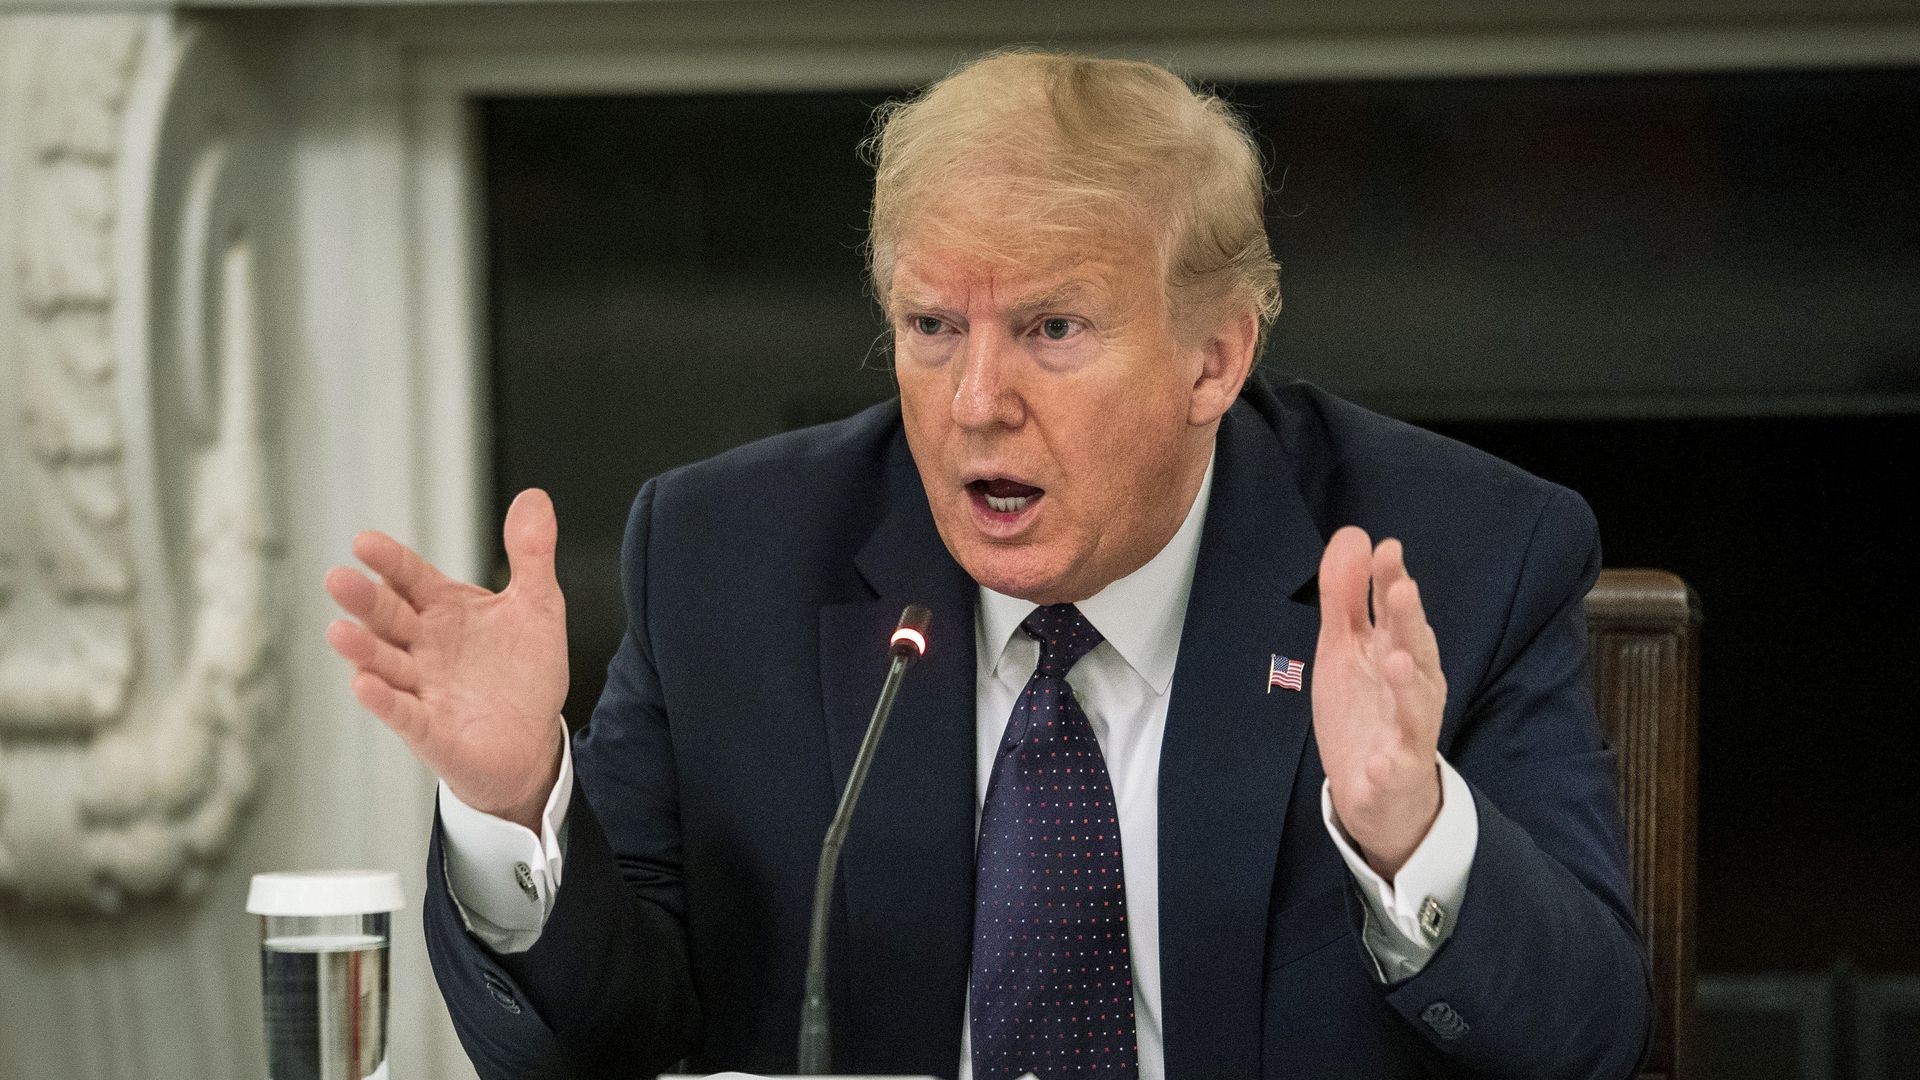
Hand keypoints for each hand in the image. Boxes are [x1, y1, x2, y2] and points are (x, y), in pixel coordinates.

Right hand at [324, 489, 568, 830]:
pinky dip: (385, 700)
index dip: (390, 562)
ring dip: (362, 649)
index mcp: (444, 609)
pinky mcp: (429, 730)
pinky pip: (403, 713)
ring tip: (339, 631)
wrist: (532, 740)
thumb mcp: (537, 606)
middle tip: (338, 579)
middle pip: (388, 617)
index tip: (365, 542)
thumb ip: (531, 555)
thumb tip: (535, 496)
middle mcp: (424, 645)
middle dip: (364, 600)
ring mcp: (422, 688)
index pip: (410, 578)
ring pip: (385, 664)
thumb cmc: (524, 672)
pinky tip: (365, 684)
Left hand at [1312, 526, 1446, 878]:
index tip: (1385, 550)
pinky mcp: (1396, 777)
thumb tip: (1354, 536)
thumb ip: (1347, 597)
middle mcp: (1412, 690)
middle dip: (1408, 622)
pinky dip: (1390, 767)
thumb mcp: (1346, 649)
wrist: (1382, 794)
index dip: (1392, 582)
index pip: (1397, 613)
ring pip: (1414, 709)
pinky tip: (1379, 761)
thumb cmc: (1367, 711)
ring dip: (1406, 685)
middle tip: (1400, 590)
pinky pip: (1395, 772)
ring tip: (1394, 661)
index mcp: (1399, 654)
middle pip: (1414, 651)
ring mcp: (1407, 735)